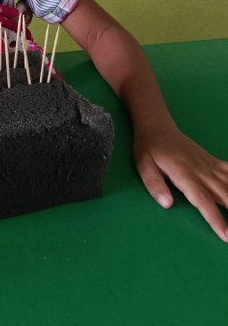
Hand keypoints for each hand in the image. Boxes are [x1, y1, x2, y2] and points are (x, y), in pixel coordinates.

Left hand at [134, 125, 227, 241]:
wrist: (158, 127)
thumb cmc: (149, 149)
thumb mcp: (143, 165)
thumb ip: (154, 184)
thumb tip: (166, 204)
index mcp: (183, 173)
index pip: (202, 199)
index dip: (215, 218)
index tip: (226, 235)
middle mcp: (201, 170)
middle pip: (224, 194)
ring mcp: (210, 166)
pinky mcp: (214, 162)